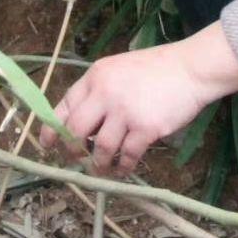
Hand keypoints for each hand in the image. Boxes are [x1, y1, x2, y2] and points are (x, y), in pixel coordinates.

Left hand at [38, 23, 237, 174]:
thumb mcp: (119, 69)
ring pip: (99, 148)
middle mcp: (105, 93)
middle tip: (75, 160)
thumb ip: (100, 90)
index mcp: (96, 76)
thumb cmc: (157, 69)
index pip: (65, 105)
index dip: (52, 128)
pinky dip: (122, 167)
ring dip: (97, 164)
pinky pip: (126, 156)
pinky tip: (123, 170)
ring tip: (100, 169)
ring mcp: (125, 111)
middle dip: (71, 150)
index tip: (47, 144)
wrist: (190, 68)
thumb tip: (82, 123)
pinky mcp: (145, 128)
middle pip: (75, 130)